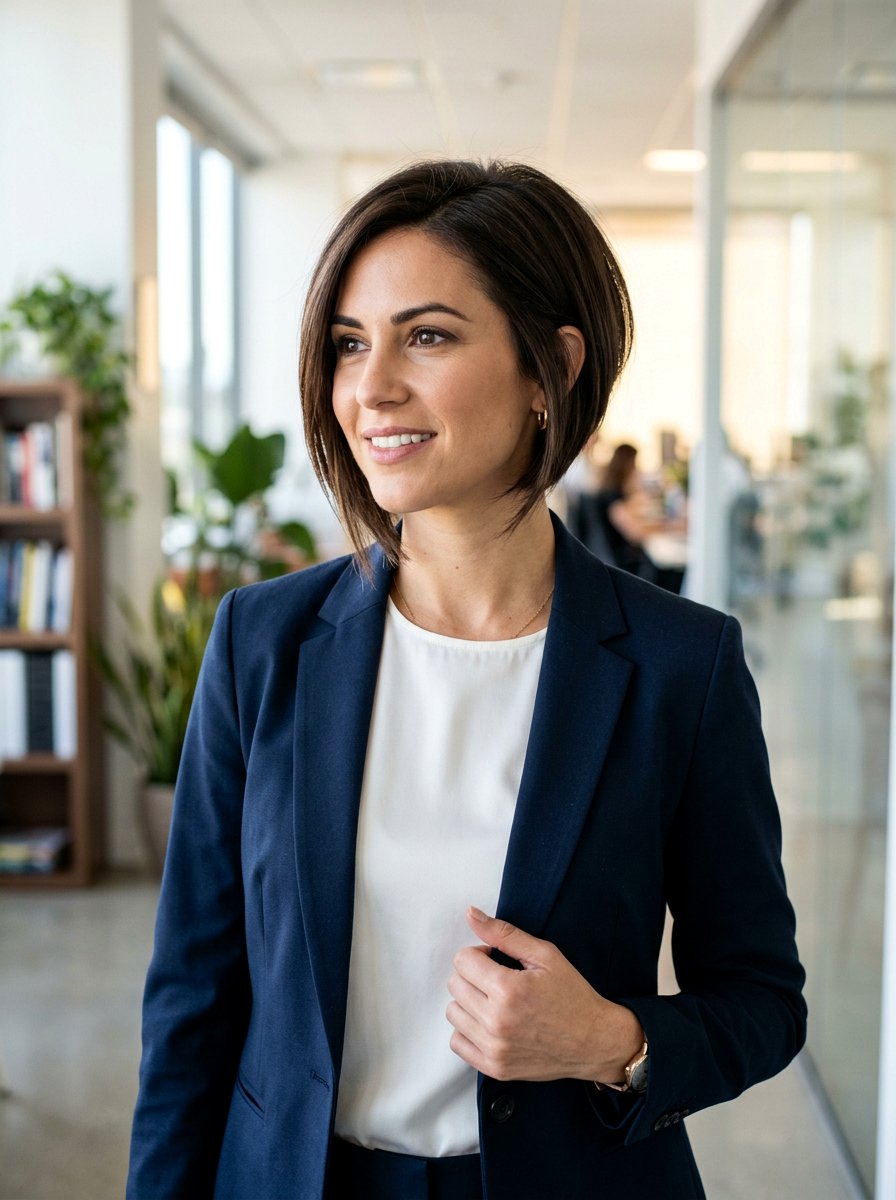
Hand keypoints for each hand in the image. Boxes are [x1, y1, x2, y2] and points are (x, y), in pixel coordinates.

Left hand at [446, 907, 643, 1082]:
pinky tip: (489, 1023)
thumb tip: (470, 914)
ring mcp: (494, 1048)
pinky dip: (468, 1030)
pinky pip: (457, 1042)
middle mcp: (496, 1021)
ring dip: (469, 1002)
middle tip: (498, 978)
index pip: (462, 960)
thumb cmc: (572, 995)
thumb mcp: (544, 955)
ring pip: (453, 1012)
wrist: (594, 1041)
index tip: (496, 959)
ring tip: (494, 1001)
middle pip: (455, 984)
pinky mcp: (494, 1068)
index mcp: (508, 990)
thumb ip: (504, 933)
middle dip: (473, 975)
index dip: (479, 953)